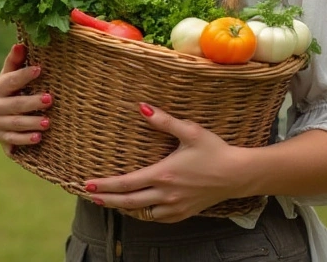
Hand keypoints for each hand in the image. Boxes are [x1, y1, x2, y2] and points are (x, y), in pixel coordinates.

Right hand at [0, 44, 52, 154]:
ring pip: (15, 123)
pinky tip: (38, 138)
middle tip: (50, 99)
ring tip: (48, 122)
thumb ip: (16, 61)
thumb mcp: (13, 75)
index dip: (24, 75)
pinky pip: (13, 141)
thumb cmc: (15, 91)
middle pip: (14, 104)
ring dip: (31, 123)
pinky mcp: (2, 139)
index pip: (10, 80)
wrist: (6, 117)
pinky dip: (25, 140)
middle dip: (32, 102)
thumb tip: (20, 44)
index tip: (40, 69)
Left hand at [84, 103, 249, 222]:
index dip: (105, 185)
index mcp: (163, 175)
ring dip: (124, 208)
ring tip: (110, 201)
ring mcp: (175, 207)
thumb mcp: (190, 131)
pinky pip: (157, 218)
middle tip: (89, 195)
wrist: (238, 174)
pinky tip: (139, 208)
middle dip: (106, 199)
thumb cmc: (215, 151)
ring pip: (142, 213)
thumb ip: (164, 121)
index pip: (126, 183)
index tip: (87, 184)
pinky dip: (144, 214)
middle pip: (128, 202)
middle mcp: (166, 195)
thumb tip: (141, 107)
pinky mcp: (184, 213)